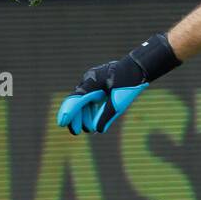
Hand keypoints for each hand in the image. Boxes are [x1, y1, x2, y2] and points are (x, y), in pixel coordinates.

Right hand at [56, 34, 181, 134]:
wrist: (138, 67)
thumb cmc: (129, 82)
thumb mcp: (119, 100)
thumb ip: (107, 114)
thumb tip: (98, 130)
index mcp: (92, 81)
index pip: (75, 99)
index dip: (68, 113)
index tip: (62, 124)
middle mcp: (89, 80)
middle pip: (77, 101)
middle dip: (75, 117)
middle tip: (75, 132)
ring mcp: (92, 81)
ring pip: (84, 101)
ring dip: (84, 115)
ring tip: (88, 129)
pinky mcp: (98, 84)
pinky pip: (90, 98)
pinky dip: (91, 110)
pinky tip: (92, 121)